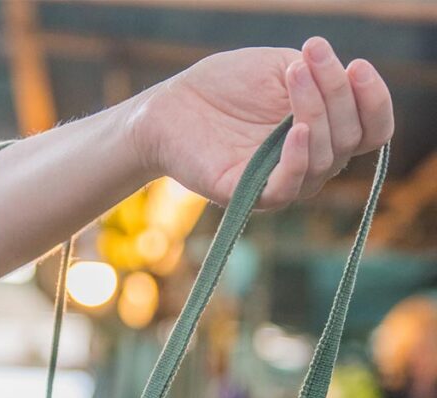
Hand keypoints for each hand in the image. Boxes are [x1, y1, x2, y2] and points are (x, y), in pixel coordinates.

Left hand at [135, 38, 393, 207]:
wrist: (172, 105)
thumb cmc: (226, 86)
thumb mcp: (283, 68)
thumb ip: (321, 79)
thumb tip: (349, 84)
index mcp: (322, 133)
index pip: (371, 132)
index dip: (374, 101)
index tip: (357, 65)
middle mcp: (306, 163)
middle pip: (349, 140)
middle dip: (336, 91)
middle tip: (309, 52)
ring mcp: (277, 182)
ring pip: (323, 161)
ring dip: (316, 111)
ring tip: (294, 72)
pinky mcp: (245, 195)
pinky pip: (285, 189)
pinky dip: (297, 160)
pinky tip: (294, 130)